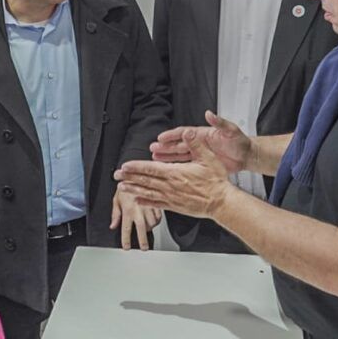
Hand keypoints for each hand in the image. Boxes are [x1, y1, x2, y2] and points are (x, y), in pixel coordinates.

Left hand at [110, 186, 160, 250]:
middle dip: (143, 241)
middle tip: (144, 248)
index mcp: (127, 209)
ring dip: (149, 229)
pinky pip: (159, 217)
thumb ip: (115, 214)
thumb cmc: (125, 184)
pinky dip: (157, 221)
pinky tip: (153, 221)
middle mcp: (138, 210)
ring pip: (152, 224)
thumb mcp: (116, 199)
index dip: (126, 240)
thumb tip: (113, 225)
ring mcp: (148, 207)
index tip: (127, 247)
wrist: (137, 173)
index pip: (126, 229)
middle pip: (141, 230)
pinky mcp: (156, 203)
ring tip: (146, 230)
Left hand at [115, 127, 234, 219]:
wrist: (222, 203)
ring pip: (148, 193)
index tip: (125, 165)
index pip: (151, 169)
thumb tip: (187, 132)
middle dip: (129, 177)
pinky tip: (137, 200)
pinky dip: (145, 202)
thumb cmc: (216, 181)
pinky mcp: (175, 206)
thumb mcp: (208, 158)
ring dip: (134, 189)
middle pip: (146, 180)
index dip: (136, 167)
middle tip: (116, 175)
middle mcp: (171, 186)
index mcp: (176, 173)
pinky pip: (157, 204)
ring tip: (122, 187)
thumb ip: (196, 144)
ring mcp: (172, 197)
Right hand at [150, 110, 249, 174]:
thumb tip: (209, 113)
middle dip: (165, 146)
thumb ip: (219, 122)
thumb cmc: (241, 141)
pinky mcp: (203, 164)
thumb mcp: (231, 130)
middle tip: (152, 148)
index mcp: (203, 134)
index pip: (184, 133)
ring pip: (180, 154)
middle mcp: (199, 143)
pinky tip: (169, 168)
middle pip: (178, 144)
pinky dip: (177, 166)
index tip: (161, 137)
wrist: (247, 155)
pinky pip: (187, 165)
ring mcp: (200, 153)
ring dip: (168, 156)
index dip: (172, 135)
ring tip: (155, 157)